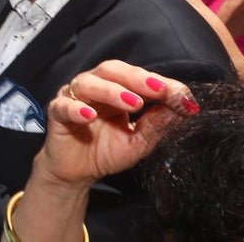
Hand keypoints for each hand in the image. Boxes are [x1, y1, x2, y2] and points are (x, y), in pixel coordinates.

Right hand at [34, 60, 198, 187]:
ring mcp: (73, 97)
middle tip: (158, 89)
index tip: (182, 95)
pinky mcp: (57, 113)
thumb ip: (158, 124)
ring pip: (89, 83)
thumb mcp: (139, 141)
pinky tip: (89, 114)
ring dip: (111, 91)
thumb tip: (187, 108)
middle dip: (136, 78)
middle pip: (112, 70)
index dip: (159, 83)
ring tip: (132, 102)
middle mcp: (94, 87)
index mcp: (115, 89)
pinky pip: (64, 106)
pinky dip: (75, 108)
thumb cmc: (106, 151)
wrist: (76, 173)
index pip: (137, 78)